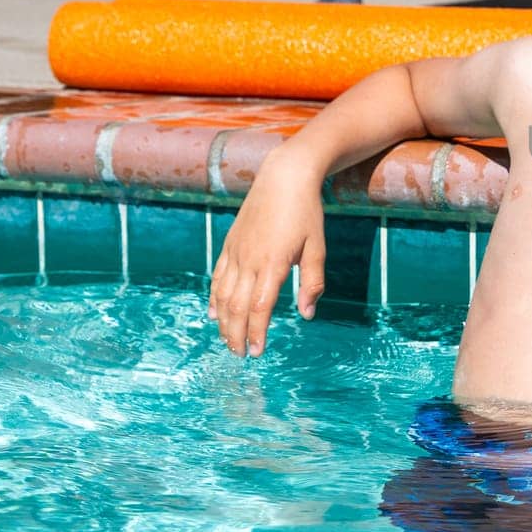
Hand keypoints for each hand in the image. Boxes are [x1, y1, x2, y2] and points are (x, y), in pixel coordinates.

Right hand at [207, 150, 326, 356]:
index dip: (256, 333)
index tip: (257, 352)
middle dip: (236, 335)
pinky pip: (217, 277)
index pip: (259, 308)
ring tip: (228, 340)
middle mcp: (248, 260)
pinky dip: (214, 298)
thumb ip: (312, 283)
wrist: (283, 177)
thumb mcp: (317, 248)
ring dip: (223, 321)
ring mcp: (235, 252)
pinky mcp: (229, 244)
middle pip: (235, 307)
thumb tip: (307, 315)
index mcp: (272, 263)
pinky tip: (214, 313)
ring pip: (222, 295)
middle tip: (240, 354)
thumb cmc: (306, 212)